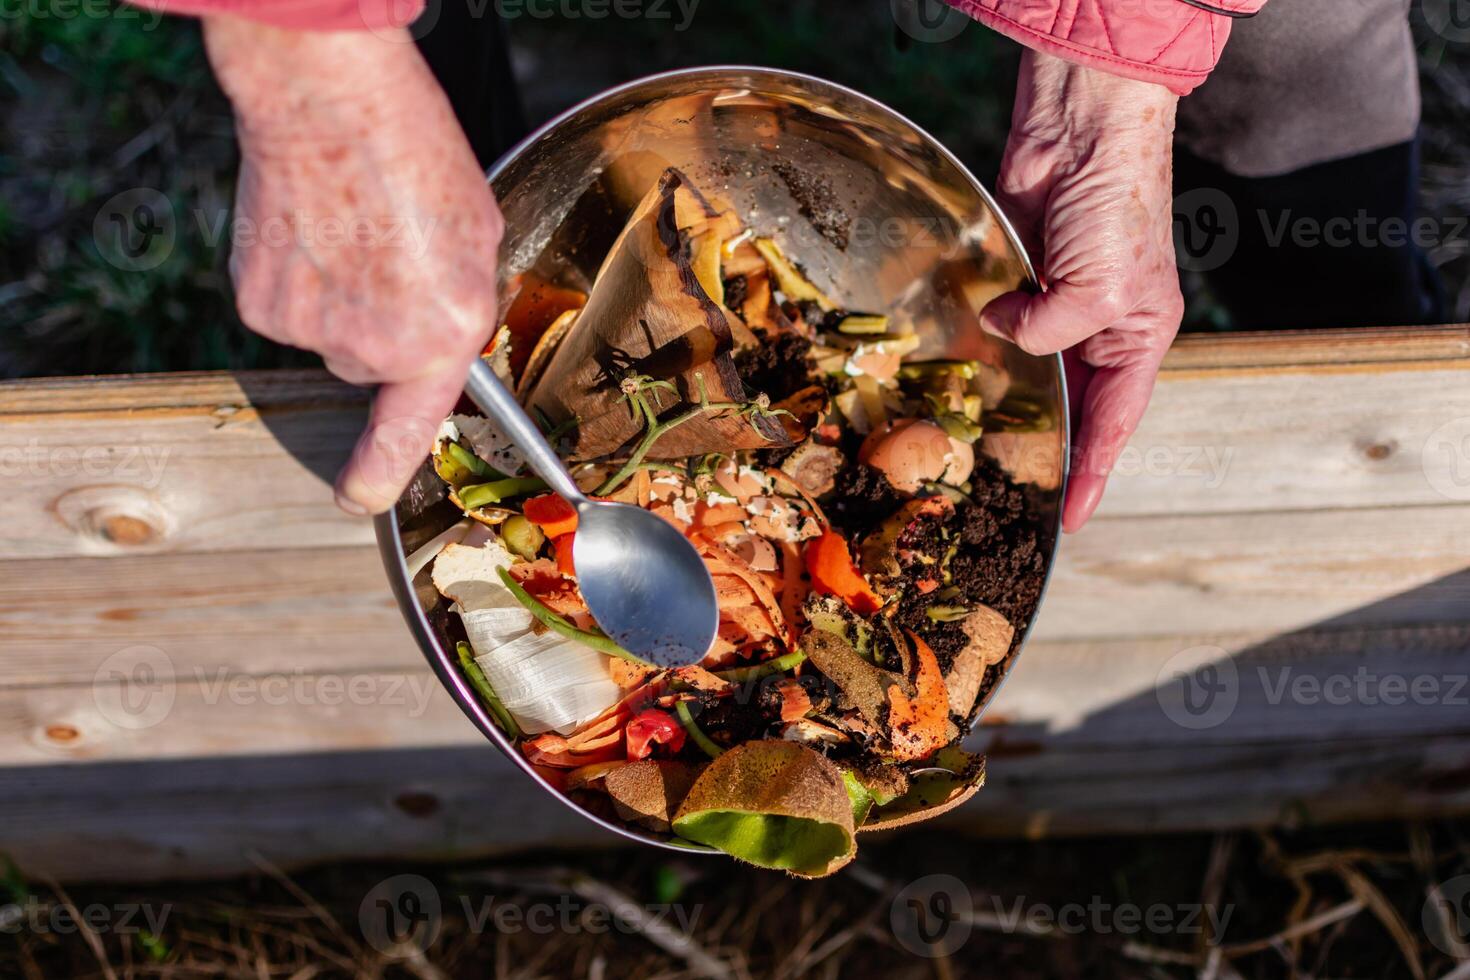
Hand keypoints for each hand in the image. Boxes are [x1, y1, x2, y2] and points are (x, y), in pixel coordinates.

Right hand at [203, 19, 502, 514]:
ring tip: (350, 230)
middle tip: (388, 256)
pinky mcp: (261, 304)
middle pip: (372, 365)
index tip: (360, 500)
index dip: (383, 474)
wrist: (330, 102)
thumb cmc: (416, 156)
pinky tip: (310, 229)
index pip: (412, 432)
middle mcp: (378, 347)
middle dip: (381, 323)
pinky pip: (287, 309)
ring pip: (329, 334)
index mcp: (445, 335)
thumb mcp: (478, 240)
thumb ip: (462, 307)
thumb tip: (439, 337)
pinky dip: (296, 278)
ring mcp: (313, 330)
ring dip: (338, 297)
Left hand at [983, 49, 1183, 531]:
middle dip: (1049, 445)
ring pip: (1034, 368)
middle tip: (1017, 494)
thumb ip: (1048, 332)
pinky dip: (985, 348)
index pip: (1115, 422)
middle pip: (1074, 402)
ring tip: (985, 450)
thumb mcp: (1096, 290)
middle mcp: (1103, 324)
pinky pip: (1002, 326)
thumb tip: (1004, 332)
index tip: (1070, 517)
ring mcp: (1060, 300)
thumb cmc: (1114, 204)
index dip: (1093, 472)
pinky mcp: (1021, 276)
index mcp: (1139, 336)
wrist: (1082, 129)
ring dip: (1012, 398)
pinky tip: (964, 375)